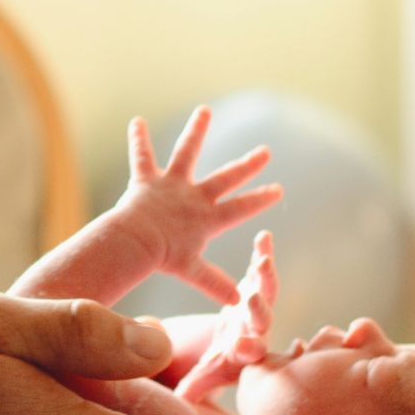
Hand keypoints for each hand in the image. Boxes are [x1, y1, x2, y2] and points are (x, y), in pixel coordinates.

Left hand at [113, 108, 282, 304]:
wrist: (137, 242)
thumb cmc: (163, 259)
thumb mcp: (192, 272)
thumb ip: (214, 283)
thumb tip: (237, 303)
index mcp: (207, 218)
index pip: (241, 208)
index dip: (260, 199)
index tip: (278, 190)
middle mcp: (194, 197)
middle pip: (226, 178)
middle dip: (247, 166)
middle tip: (265, 152)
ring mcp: (172, 185)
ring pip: (187, 153)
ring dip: (196, 131)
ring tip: (204, 111)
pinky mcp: (148, 180)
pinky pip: (142, 156)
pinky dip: (137, 140)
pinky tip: (136, 121)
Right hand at [176, 231, 277, 402]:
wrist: (232, 347)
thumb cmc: (218, 365)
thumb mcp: (202, 378)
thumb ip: (193, 389)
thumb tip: (180, 403)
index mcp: (245, 354)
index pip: (249, 354)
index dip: (247, 350)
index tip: (242, 348)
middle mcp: (256, 330)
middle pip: (261, 320)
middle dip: (257, 309)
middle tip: (252, 300)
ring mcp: (257, 307)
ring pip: (265, 292)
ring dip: (264, 277)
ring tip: (262, 261)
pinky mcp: (254, 287)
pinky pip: (260, 270)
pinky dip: (262, 254)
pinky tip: (264, 237)